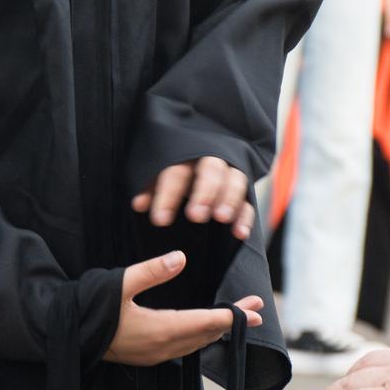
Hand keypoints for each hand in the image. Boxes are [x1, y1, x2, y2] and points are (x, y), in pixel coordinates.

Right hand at [104, 252, 262, 365]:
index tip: (253, 310)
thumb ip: (152, 271)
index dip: (231, 316)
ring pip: (196, 344)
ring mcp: (154, 355)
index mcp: (158, 330)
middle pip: (206, 335)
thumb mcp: (119, 284)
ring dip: (218, 330)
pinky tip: (204, 328)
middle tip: (257, 310)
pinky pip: (183, 348)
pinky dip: (200, 336)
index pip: (205, 323)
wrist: (66, 334)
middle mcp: (161, 348)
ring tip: (238, 317)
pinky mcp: (147, 356)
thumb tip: (181, 258)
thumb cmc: (89, 307)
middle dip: (232, 322)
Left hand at [131, 157, 253, 240]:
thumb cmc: (177, 175)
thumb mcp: (160, 178)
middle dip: (205, 192)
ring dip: (230, 199)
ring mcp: (231, 174)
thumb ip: (152, 190)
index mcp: (186, 155)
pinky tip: (239, 233)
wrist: (202, 165)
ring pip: (236, 180)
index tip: (160, 220)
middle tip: (196, 216)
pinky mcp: (246, 191)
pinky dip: (245, 217)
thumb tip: (139, 204)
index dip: (168, 195)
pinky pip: (250, 201)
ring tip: (221, 218)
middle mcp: (211, 161)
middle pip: (212, 169)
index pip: (177, 171)